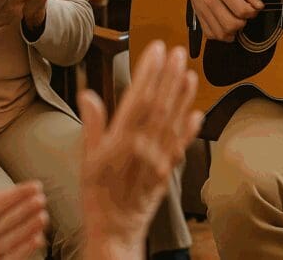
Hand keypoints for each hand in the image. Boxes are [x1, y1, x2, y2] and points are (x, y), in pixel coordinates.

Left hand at [0, 149, 47, 259]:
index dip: (19, 193)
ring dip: (29, 227)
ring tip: (43, 217)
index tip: (36, 185)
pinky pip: (12, 257)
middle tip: (41, 199)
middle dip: (27, 209)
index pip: (1, 202)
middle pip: (11, 218)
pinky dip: (25, 250)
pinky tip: (37, 239)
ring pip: (14, 237)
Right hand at [78, 41, 201, 257]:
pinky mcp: (168, 170)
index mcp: (119, 141)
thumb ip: (91, 125)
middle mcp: (142, 147)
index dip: (148, 73)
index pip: (137, 98)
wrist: (114, 230)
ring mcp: (158, 159)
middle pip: (160, 105)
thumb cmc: (97, 196)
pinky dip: (190, 128)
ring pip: (173, 121)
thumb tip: (88, 95)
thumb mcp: (85, 160)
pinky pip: (182, 146)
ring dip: (183, 96)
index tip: (156, 51)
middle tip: (179, 52)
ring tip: (189, 73)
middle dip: (170, 76)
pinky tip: (197, 113)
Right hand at [182, 0, 263, 41]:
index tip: (253, 8)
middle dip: (243, 24)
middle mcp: (210, 1)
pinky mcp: (198, 15)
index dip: (252, 13)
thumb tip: (259, 6)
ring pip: (220, 33)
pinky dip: (220, 35)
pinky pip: (209, 34)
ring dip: (233, 32)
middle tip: (244, 16)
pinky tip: (226, 27)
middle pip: (231, 25)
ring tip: (236, 22)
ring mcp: (202, 10)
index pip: (241, 10)